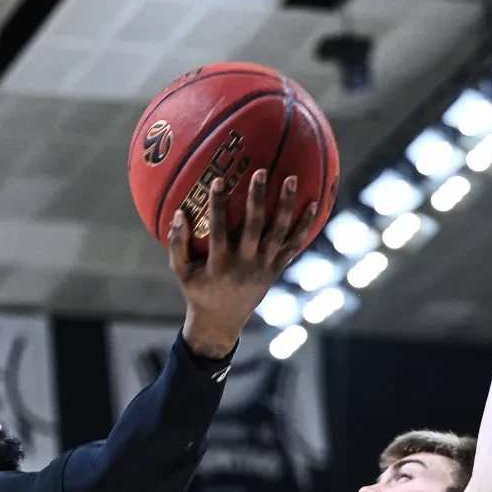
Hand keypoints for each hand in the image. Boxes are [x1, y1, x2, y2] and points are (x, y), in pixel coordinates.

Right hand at [170, 170, 315, 357]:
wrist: (222, 320)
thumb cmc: (197, 290)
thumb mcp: (181, 271)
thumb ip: (177, 242)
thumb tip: (178, 212)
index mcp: (219, 263)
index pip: (219, 230)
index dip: (218, 205)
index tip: (218, 180)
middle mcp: (245, 264)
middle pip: (254, 227)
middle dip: (258, 199)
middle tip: (262, 171)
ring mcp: (264, 267)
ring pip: (279, 233)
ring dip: (286, 205)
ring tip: (292, 178)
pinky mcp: (277, 270)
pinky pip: (293, 246)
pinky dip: (304, 226)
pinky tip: (314, 204)